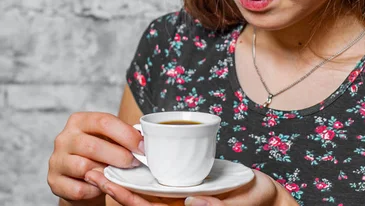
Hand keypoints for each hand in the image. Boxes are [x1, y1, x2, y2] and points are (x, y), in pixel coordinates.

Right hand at [47, 112, 143, 203]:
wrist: (79, 178)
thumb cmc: (99, 155)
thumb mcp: (109, 139)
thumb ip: (122, 136)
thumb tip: (144, 140)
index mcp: (79, 121)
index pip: (104, 121)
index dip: (126, 134)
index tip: (142, 147)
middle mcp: (64, 137)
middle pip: (93, 145)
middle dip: (119, 156)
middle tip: (134, 164)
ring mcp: (57, 159)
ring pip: (84, 167)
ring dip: (106, 174)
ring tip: (118, 176)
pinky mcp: (54, 181)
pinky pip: (78, 188)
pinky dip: (94, 190)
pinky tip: (102, 186)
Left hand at [84, 168, 297, 205]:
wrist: (271, 198)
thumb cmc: (262, 200)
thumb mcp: (246, 201)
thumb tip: (190, 204)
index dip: (128, 198)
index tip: (107, 182)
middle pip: (143, 202)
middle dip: (117, 188)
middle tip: (92, 170)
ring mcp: (183, 201)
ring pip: (148, 193)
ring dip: (125, 182)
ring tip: (101, 166)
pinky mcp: (188, 191)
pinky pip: (161, 185)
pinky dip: (143, 176)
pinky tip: (131, 164)